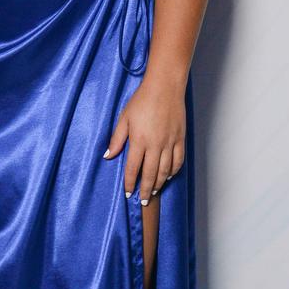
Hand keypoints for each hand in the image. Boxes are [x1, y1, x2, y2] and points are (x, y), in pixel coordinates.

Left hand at [103, 76, 185, 203]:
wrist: (164, 87)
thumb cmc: (142, 100)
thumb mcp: (124, 118)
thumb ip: (117, 139)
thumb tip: (108, 156)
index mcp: (139, 140)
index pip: (133, 168)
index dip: (130, 182)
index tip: (128, 193)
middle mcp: (156, 145)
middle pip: (150, 174)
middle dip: (146, 190)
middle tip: (144, 201)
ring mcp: (170, 143)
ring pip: (165, 171)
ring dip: (159, 184)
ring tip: (155, 192)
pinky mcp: (180, 139)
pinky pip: (178, 161)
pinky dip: (174, 172)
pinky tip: (169, 176)